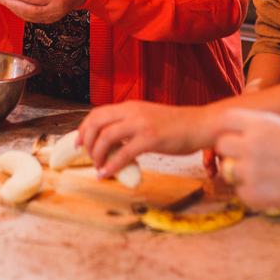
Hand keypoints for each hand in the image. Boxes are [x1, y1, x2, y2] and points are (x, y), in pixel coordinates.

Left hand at [77, 100, 219, 178]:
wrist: (201, 124)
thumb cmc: (177, 125)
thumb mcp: (149, 118)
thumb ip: (131, 125)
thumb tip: (114, 142)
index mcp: (131, 106)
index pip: (97, 113)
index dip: (83, 128)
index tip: (78, 143)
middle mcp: (133, 111)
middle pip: (96, 123)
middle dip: (85, 141)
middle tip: (85, 156)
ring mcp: (141, 124)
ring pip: (106, 137)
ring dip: (96, 154)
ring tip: (97, 167)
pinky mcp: (151, 139)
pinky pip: (123, 153)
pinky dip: (110, 166)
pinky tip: (106, 174)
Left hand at [213, 109, 279, 212]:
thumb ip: (260, 128)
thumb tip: (237, 131)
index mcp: (261, 124)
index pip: (225, 119)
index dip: (228, 128)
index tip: (234, 135)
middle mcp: (251, 144)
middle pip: (222, 145)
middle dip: (232, 151)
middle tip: (248, 158)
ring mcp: (250, 171)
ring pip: (228, 170)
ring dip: (240, 173)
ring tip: (264, 175)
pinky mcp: (253, 195)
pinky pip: (239, 192)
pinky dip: (250, 192)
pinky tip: (271, 189)